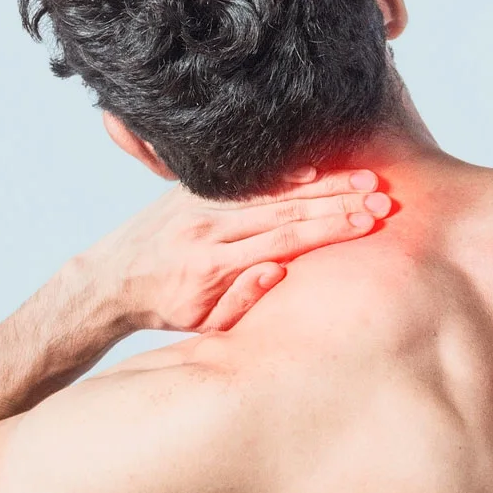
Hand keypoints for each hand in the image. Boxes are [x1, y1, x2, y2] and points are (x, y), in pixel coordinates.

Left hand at [81, 167, 390, 332]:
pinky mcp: (195, 190)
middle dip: (338, 203)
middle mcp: (208, 227)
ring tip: (363, 179)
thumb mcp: (201, 324)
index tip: (368, 222)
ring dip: (321, 185)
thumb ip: (241, 301)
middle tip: (380, 196)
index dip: (330, 229)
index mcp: (213, 263)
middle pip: (286, 210)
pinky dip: (282, 173)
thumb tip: (278, 271)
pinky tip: (315, 168)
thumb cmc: (165, 307)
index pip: (284, 241)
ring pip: (271, 191)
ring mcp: (201, 204)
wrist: (111, 278)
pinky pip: (246, 179)